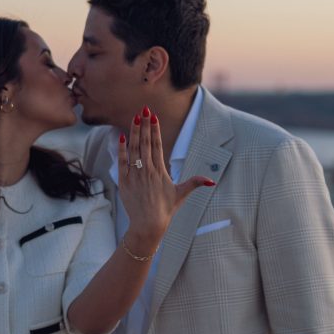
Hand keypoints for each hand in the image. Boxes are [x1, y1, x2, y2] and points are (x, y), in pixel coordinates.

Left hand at [117, 107, 214, 251]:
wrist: (148, 224)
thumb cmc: (165, 210)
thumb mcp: (181, 195)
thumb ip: (195, 183)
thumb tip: (211, 180)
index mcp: (160, 171)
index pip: (157, 145)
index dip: (156, 129)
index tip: (154, 116)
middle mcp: (147, 170)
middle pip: (146, 142)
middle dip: (145, 125)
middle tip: (143, 109)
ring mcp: (135, 175)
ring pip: (134, 149)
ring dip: (134, 132)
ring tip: (134, 118)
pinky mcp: (124, 181)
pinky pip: (122, 161)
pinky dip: (122, 149)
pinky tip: (122, 136)